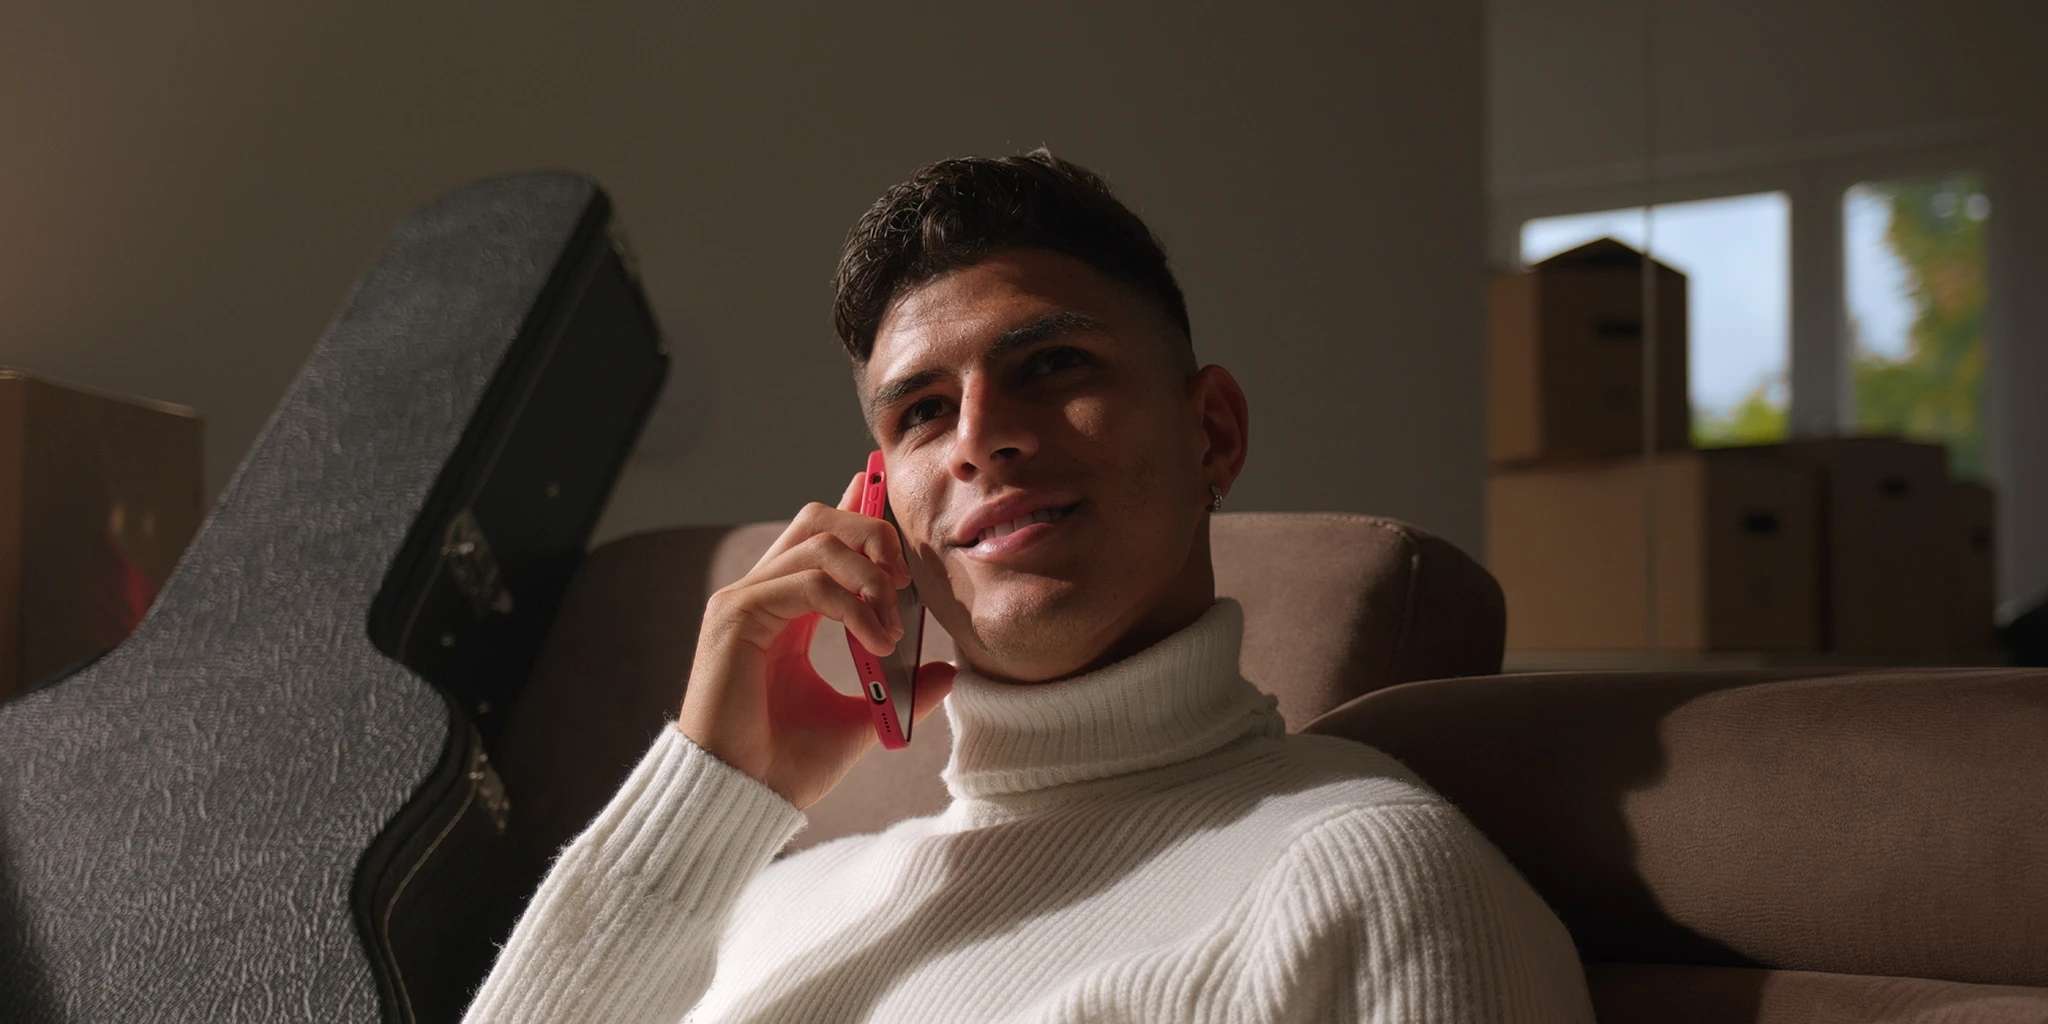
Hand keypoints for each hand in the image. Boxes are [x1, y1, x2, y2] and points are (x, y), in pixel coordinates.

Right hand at [677, 472, 954, 808]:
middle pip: (818, 519)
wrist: (744, 798)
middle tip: (904, 578)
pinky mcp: (734, 616)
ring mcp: (743, 601)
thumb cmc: (787, 763)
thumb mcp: (862, 719)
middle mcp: (761, 595)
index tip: (880, 490)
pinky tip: (873, 640)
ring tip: (892, 627)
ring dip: (869, 575)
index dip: (853, 506)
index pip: (820, 535)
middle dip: (871, 531)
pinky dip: (850, 603)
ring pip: (816, 542)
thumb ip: (901, 688)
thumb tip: (948, 671)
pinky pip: (807, 582)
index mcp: (785, 609)